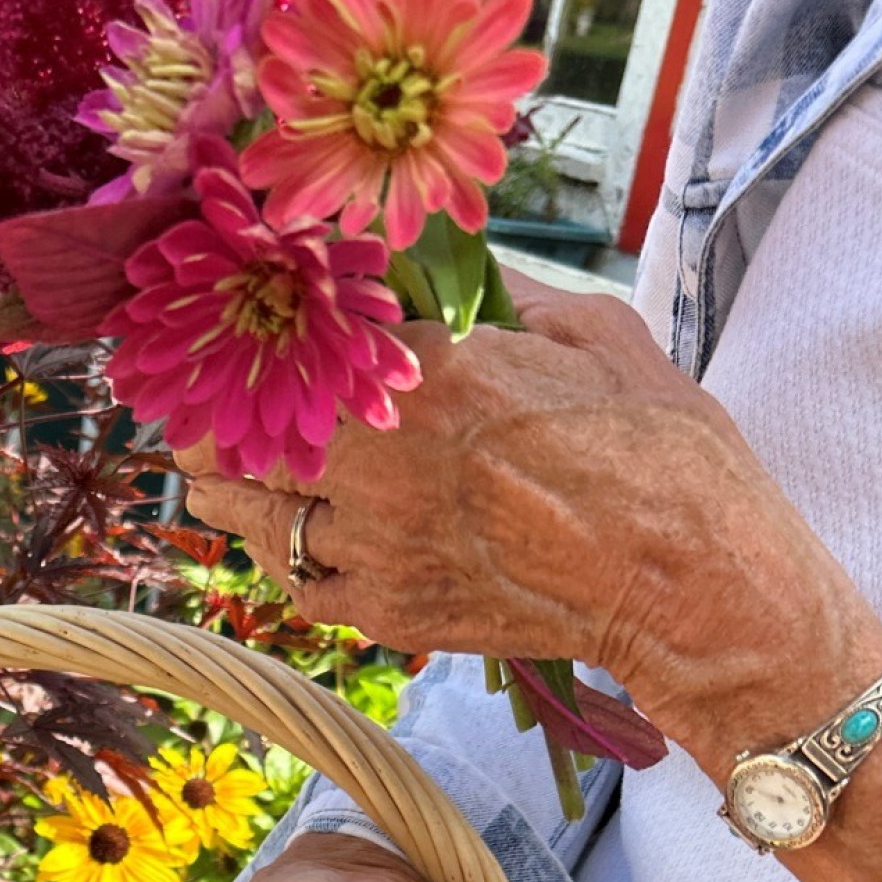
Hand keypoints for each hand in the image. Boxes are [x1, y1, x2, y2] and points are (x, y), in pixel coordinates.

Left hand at [178, 277, 881, 761]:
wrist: (687, 578)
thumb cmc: (659, 450)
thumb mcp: (592, 332)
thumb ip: (506, 297)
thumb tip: (457, 269)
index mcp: (431, 372)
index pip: (308, 342)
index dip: (267, 337)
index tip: (243, 330)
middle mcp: (384, 459)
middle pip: (250, 436)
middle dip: (217, 422)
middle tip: (194, 414)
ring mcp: (380, 543)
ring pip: (261, 518)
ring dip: (235, 496)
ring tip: (210, 480)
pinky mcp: (393, 612)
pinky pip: (305, 588)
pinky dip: (290, 562)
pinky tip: (287, 541)